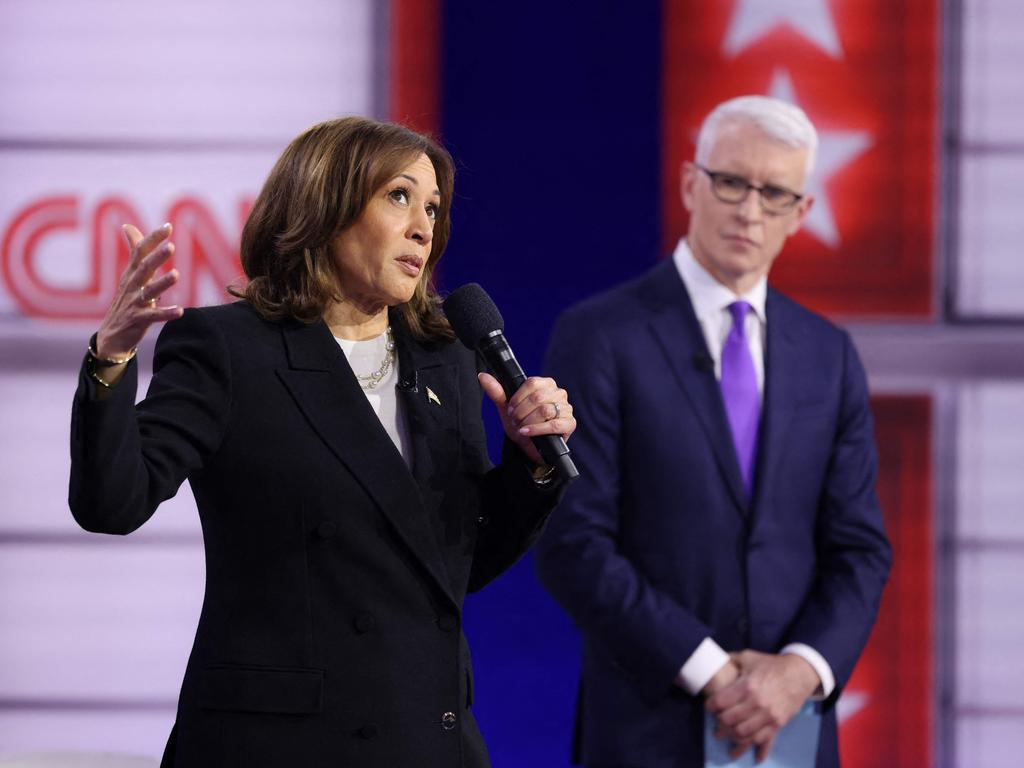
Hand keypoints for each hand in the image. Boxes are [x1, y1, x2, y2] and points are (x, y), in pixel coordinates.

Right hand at [95, 223, 183, 358]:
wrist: (112, 335)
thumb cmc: (126, 301)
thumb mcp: (130, 275)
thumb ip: (134, 252)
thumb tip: (128, 226)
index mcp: (132, 273)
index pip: (140, 252)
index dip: (153, 239)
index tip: (168, 226)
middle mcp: (132, 285)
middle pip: (144, 268)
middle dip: (156, 257)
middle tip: (171, 246)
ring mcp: (134, 302)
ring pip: (148, 291)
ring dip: (162, 283)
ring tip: (176, 275)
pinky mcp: (138, 320)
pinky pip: (153, 316)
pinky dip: (166, 313)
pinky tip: (180, 311)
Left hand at [477, 373, 575, 465]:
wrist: (529, 446)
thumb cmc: (521, 423)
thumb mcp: (507, 408)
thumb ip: (496, 392)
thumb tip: (482, 376)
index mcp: (545, 384)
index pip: (532, 382)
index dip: (518, 397)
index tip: (510, 409)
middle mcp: (558, 393)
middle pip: (538, 397)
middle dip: (521, 412)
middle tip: (515, 421)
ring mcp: (566, 408)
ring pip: (545, 411)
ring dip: (528, 421)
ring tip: (521, 428)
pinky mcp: (569, 423)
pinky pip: (553, 425)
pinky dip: (537, 429)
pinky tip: (527, 433)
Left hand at [706, 650, 819, 763]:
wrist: (799, 674)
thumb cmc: (771, 665)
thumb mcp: (748, 657)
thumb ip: (730, 660)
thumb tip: (714, 661)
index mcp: (747, 686)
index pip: (721, 702)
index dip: (711, 706)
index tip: (708, 707)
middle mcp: (757, 703)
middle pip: (729, 720)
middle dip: (719, 723)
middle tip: (715, 723)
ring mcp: (768, 716)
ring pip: (743, 734)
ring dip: (731, 737)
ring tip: (725, 736)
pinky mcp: (778, 724)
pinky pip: (764, 740)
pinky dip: (757, 750)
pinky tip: (754, 757)